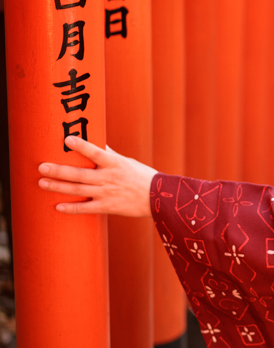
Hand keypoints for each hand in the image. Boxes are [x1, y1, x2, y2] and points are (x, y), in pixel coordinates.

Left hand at [37, 136, 156, 217]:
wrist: (159, 199)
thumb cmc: (143, 177)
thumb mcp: (127, 162)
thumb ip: (109, 154)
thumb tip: (96, 143)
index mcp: (115, 164)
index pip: (96, 152)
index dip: (81, 146)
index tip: (66, 139)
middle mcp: (108, 178)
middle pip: (79, 174)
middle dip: (58, 170)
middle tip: (41, 166)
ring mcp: (106, 193)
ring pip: (77, 190)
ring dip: (58, 186)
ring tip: (42, 182)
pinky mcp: (107, 207)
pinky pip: (85, 208)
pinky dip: (71, 208)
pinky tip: (57, 206)